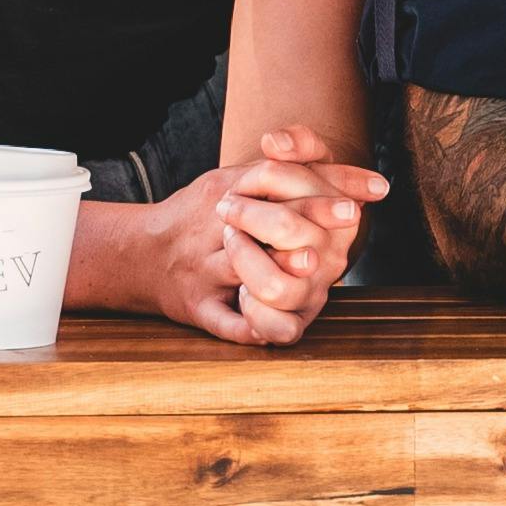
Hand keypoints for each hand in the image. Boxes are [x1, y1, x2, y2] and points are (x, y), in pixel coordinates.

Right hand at [131, 124, 385, 346]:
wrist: (139, 255)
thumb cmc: (203, 216)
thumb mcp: (234, 181)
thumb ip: (291, 175)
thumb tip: (367, 184)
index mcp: (225, 191)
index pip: (274, 179)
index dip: (321, 186)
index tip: (360, 197)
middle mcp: (214, 228)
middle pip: (262, 220)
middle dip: (306, 219)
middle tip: (349, 220)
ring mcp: (203, 269)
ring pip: (240, 269)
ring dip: (278, 268)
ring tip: (313, 267)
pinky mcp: (195, 307)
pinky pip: (221, 321)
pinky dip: (247, 327)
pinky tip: (273, 330)